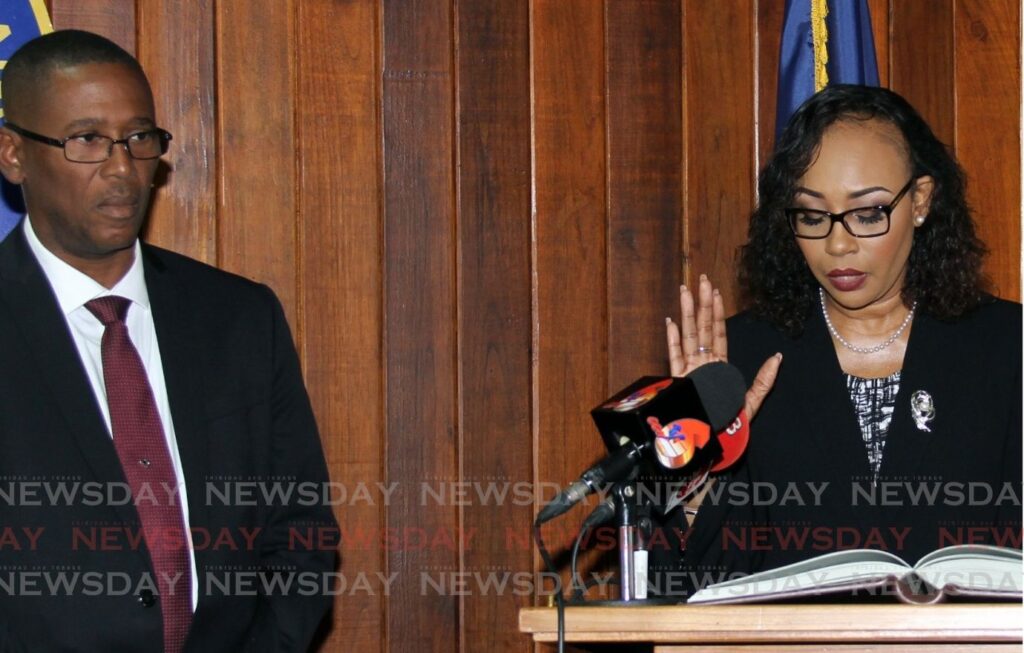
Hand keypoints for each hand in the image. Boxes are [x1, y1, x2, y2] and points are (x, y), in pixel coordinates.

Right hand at [665, 274, 780, 419]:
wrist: (706, 447)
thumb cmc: (727, 430)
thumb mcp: (751, 404)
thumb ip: (763, 381)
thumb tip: (778, 357)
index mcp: (719, 368)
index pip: (718, 334)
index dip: (717, 313)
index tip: (717, 293)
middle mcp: (702, 365)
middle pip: (701, 328)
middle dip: (701, 303)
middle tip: (702, 280)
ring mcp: (688, 372)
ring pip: (687, 336)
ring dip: (687, 313)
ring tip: (686, 291)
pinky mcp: (677, 382)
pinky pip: (674, 357)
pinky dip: (672, 339)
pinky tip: (671, 322)